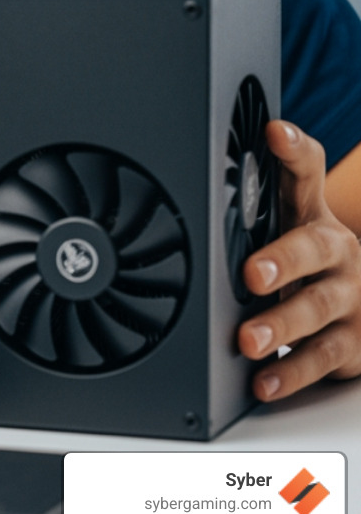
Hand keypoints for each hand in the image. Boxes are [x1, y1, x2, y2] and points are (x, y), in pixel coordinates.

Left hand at [237, 120, 360, 399]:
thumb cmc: (300, 260)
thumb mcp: (279, 227)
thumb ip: (240, 210)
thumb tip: (170, 185)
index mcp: (311, 215)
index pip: (307, 173)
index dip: (295, 150)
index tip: (276, 132)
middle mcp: (337, 250)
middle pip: (315, 247)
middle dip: (284, 259)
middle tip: (251, 274)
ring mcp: (349, 296)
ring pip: (319, 307)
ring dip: (281, 324)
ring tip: (247, 339)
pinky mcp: (354, 341)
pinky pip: (323, 357)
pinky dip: (291, 372)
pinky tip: (264, 380)